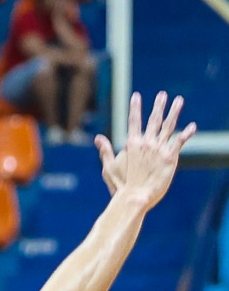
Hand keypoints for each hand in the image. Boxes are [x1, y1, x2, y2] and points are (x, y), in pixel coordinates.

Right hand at [95, 92, 195, 207]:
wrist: (136, 196)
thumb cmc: (120, 185)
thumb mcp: (108, 167)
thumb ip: (105, 150)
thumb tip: (97, 138)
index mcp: (132, 144)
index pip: (133, 121)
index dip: (135, 108)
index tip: (136, 96)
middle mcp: (146, 143)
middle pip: (153, 120)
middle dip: (158, 106)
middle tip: (161, 94)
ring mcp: (159, 149)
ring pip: (168, 126)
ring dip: (174, 112)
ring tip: (179, 100)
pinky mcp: (170, 158)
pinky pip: (179, 142)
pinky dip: (186, 133)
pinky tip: (192, 126)